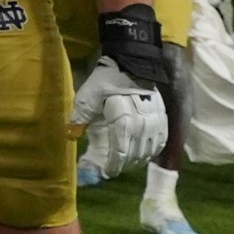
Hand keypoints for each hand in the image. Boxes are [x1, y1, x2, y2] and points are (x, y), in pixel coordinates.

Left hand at [71, 56, 167, 179]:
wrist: (133, 62)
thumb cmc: (108, 78)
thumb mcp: (89, 95)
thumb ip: (81, 116)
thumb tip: (71, 136)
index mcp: (123, 119)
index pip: (121, 151)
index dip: (113, 165)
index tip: (106, 172)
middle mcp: (143, 123)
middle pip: (135, 153)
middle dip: (124, 165)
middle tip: (114, 169)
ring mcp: (156, 120)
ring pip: (149, 150)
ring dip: (138, 160)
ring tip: (127, 164)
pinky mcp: (163, 117)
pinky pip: (161, 141)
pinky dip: (152, 151)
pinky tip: (145, 154)